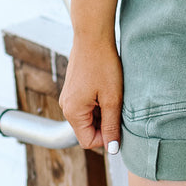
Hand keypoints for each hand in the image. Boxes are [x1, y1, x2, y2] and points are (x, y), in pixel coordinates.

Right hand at [59, 37, 123, 152]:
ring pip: (88, 118)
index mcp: (73, 112)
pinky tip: (108, 90)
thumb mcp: (112, 98)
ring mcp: (68, 97)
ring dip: (103, 113)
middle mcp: (66, 107)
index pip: (88, 142)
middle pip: (87, 130)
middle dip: (105, 124)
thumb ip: (111, 126)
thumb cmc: (103, 65)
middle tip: (119, 108)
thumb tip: (112, 149)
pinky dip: (99, 103)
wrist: (93, 36)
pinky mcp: (73, 90)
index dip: (106, 138)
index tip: (120, 125)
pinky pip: (86, 106)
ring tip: (113, 96)